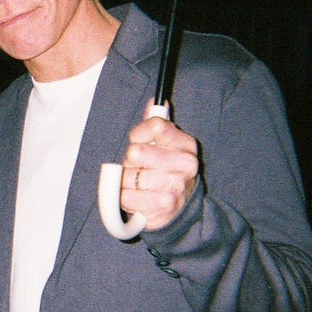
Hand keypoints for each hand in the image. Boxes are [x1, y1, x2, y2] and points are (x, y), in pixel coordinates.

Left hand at [120, 103, 198, 230]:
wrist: (180, 210)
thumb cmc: (167, 173)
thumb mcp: (167, 147)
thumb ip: (157, 125)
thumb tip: (155, 101)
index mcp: (186, 145)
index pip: (156, 126)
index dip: (137, 134)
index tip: (136, 141)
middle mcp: (185, 164)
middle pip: (136, 151)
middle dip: (129, 161)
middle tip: (137, 168)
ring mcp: (175, 185)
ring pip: (128, 176)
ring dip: (126, 182)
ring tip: (138, 185)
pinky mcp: (163, 205)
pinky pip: (126, 196)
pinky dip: (125, 198)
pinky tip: (137, 198)